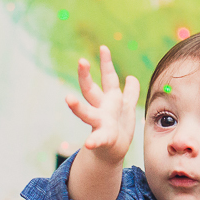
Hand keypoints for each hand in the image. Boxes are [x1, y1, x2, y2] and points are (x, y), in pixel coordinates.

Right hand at [65, 45, 140, 164]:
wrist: (112, 152)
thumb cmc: (118, 128)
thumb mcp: (126, 107)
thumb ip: (129, 92)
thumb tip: (131, 77)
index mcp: (108, 99)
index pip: (107, 78)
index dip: (106, 63)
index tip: (104, 47)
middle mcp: (100, 108)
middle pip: (90, 90)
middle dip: (85, 76)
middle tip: (82, 61)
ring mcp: (100, 123)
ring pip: (87, 113)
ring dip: (77, 107)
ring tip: (68, 99)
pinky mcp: (103, 139)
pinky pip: (98, 140)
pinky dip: (93, 141)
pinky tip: (89, 144)